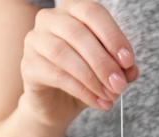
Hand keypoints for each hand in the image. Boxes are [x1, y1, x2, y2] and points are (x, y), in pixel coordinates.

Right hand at [19, 0, 139, 125]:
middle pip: (78, 33)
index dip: (113, 37)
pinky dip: (81, 90)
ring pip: (64, 54)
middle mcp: (49, 19)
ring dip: (92, 77)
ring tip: (109, 95)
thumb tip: (130, 70)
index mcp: (72, 10)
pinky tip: (96, 101)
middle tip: (120, 85)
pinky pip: (56, 75)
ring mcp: (35, 40)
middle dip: (103, 62)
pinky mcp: (28, 65)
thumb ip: (121, 66)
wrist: (57, 103)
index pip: (92, 13)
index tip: (128, 62)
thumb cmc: (84, 77)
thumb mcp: (108, 70)